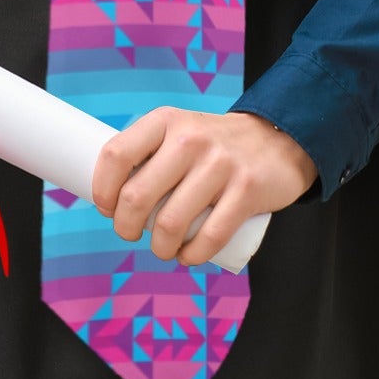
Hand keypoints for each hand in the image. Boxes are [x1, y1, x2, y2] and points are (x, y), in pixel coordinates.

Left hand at [90, 109, 317, 266]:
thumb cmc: (212, 144)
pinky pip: (210, 237)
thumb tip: (111, 194)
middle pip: (137, 195)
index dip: (102, 188)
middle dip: (125, 226)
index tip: (106, 207)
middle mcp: (188, 139)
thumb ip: (149, 153)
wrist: (275, 139)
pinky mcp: (246, 191)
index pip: (116, 154)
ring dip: (159, 248)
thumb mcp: (178, 130)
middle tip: (129, 233)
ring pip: (170, 223)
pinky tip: (186, 257)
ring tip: (161, 249)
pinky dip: (192, 256)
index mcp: (164, 121)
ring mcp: (219, 164)